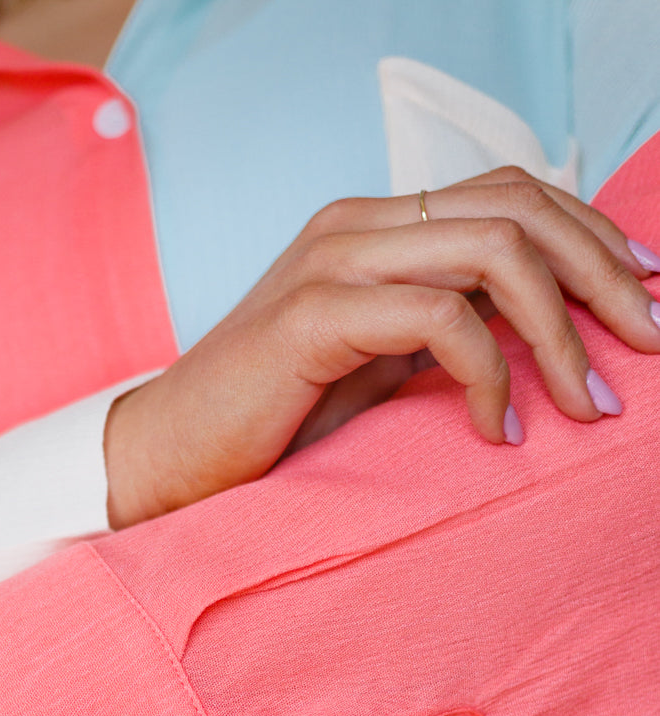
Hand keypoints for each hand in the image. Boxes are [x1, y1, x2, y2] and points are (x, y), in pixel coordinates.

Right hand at [105, 166, 659, 524]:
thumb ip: (444, 330)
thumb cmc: (268, 426)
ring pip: (494, 251)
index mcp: (375, 227)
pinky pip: (439, 320)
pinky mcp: (313, 316)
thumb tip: (538, 334)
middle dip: (603, 275)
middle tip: (648, 343)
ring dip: (561, 329)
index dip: (592, 237)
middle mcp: (357, 225)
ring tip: (590, 400)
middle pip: (519, 207)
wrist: (165, 461)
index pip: (512, 193)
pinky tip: (499, 431)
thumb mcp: (376, 368)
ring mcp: (333, 261)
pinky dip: (490, 377)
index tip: (642, 299)